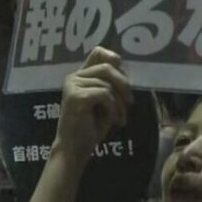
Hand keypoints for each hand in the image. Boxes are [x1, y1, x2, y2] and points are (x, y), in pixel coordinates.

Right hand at [55, 47, 133, 163]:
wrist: (74, 149)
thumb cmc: (91, 127)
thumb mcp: (105, 102)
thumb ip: (111, 83)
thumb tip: (122, 66)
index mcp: (80, 76)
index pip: (98, 52)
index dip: (115, 59)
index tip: (124, 80)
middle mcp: (74, 77)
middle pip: (108, 67)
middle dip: (124, 86)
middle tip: (129, 104)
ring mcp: (72, 85)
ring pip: (108, 84)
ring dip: (119, 104)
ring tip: (118, 119)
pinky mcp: (76, 96)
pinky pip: (105, 94)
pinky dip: (112, 109)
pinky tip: (110, 121)